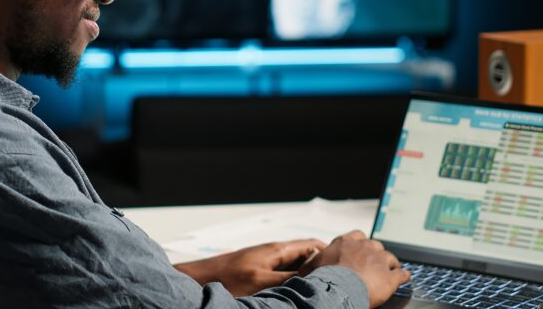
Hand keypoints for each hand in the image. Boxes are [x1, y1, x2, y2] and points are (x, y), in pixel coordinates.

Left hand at [174, 239, 325, 295]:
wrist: (195, 283)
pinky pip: (282, 278)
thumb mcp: (262, 282)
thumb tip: (317, 280)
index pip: (313, 245)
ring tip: (320, 291)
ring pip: (294, 269)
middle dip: (321, 268)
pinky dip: (292, 285)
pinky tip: (294, 297)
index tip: (347, 266)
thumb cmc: (224, 280)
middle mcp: (273, 254)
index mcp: (277, 249)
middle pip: (306, 257)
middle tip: (338, 283)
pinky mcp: (256, 276)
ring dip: (306, 279)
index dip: (331, 254)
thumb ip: (290, 280)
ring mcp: (264, 265)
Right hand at [300, 230, 409, 307]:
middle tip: (375, 264)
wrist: (338, 290)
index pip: (358, 236)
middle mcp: (365, 247)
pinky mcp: (390, 277)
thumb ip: (313, 259)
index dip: (361, 244)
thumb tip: (309, 258)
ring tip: (391, 271)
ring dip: (390, 264)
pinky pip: (401, 274)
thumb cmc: (323, 279)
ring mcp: (379, 261)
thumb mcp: (311, 266)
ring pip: (390, 258)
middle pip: (376, 246)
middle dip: (376, 254)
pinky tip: (404, 278)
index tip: (362, 250)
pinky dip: (403, 276)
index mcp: (347, 242)